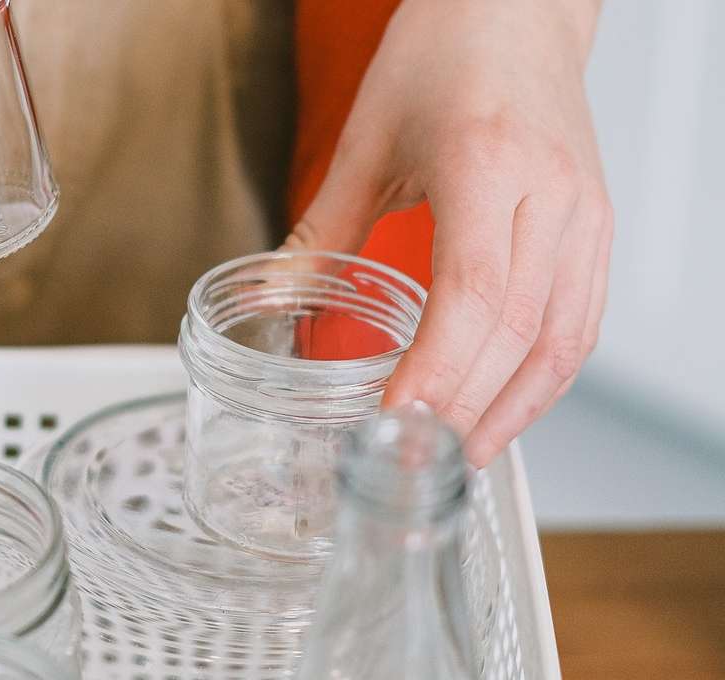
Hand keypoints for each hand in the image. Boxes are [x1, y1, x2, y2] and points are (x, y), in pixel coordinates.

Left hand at [289, 0, 611, 464]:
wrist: (515, 8)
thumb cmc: (446, 51)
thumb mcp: (368, 138)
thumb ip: (324, 227)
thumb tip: (279, 295)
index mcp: (487, 166)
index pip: (473, 293)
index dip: (438, 369)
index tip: (397, 420)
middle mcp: (552, 196)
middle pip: (520, 332)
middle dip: (467, 409)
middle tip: (416, 463)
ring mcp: (585, 214)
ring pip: (563, 339)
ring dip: (513, 410)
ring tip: (457, 456)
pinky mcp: (595, 226)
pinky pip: (580, 320)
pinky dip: (542, 376)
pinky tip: (503, 405)